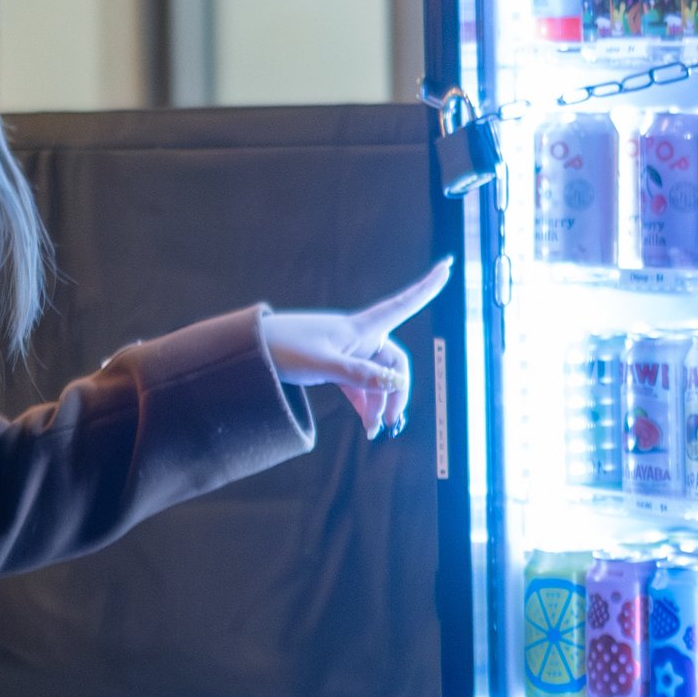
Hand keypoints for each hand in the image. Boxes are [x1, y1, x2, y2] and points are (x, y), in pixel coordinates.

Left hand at [261, 261, 451, 442]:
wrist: (249, 350)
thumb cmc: (283, 349)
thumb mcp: (324, 364)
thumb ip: (360, 375)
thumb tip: (395, 383)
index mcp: (360, 328)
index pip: (403, 303)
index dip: (427, 287)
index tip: (449, 266)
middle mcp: (358, 336)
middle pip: (394, 361)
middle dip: (398, 391)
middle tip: (392, 422)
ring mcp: (346, 351)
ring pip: (376, 376)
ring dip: (380, 402)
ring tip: (375, 430)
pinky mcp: (333, 364)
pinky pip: (359, 383)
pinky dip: (365, 402)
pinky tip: (367, 421)